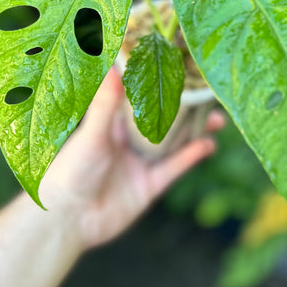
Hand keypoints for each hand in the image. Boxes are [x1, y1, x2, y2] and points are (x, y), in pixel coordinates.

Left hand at [39, 67, 224, 251]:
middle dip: (187, 109)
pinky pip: (175, 168)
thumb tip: (113, 67)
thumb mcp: (91, 134)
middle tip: (208, 94)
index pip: (142, 100)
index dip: (161, 86)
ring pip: (176, 143)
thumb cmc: (71, 171)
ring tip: (217, 119)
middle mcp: (131, 142)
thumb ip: (105, 104)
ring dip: (196, 131)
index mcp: (115, 125)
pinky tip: (208, 144)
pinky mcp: (151, 185)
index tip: (181, 69)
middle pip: (166, 121)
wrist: (68, 219)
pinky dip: (191, 156)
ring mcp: (142, 163)